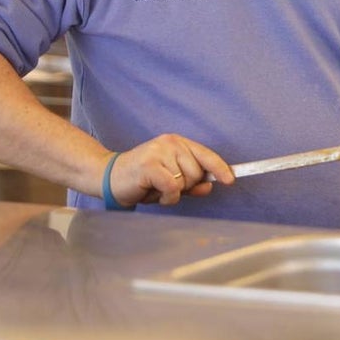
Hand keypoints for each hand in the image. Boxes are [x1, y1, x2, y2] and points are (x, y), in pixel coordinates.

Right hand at [103, 134, 234, 207]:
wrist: (108, 177)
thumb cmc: (142, 180)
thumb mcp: (170, 181)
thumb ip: (190, 183)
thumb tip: (210, 186)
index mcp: (178, 143)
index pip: (206, 155)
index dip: (220, 168)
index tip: (231, 180)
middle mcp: (171, 143)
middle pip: (197, 172)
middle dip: (185, 186)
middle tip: (164, 186)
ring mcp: (159, 152)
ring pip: (185, 181)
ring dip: (173, 193)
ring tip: (156, 188)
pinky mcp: (149, 165)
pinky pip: (173, 188)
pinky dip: (167, 196)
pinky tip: (153, 192)